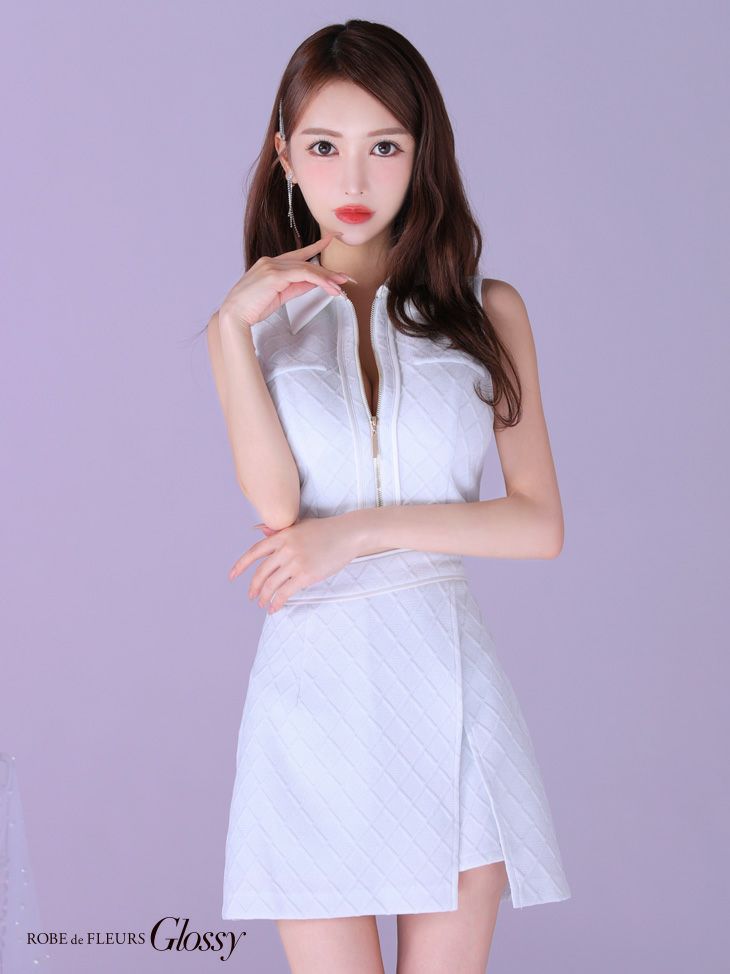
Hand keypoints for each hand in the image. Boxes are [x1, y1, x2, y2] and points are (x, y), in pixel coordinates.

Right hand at [218, 231, 356, 330]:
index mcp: (270, 264)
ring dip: (327, 278)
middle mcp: (271, 261)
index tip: (330, 241)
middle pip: (306, 263)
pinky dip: (319, 280)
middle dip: (328, 271)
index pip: (297, 254)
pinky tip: (330, 287)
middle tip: (346, 278)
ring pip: (307, 268)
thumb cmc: (252, 308)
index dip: (315, 247)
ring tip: (341, 287)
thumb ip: (296, 287)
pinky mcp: (274, 275)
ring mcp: (272, 266)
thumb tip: (314, 283)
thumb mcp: (279, 296)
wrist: (234, 315)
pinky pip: (303, 275)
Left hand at [228, 515, 360, 611]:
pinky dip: (277, 602)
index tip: (232, 576)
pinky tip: (274, 608)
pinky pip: (285, 592)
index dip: (241, 565)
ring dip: (264, 597)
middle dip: (253, 587)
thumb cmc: (326, 530)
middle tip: (251, 596)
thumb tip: (260, 531)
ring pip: (271, 584)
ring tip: (262, 604)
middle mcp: (285, 549)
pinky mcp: (306, 575)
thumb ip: (279, 531)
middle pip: (261, 572)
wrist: (348, 534)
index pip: (255, 552)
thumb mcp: (300, 526)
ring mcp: (295, 562)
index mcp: (282, 536)